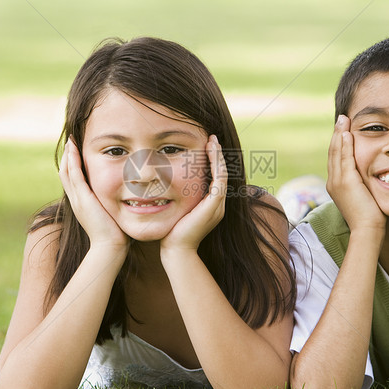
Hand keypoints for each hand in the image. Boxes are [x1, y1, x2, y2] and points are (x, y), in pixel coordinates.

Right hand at [59, 138, 128, 252]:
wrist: (110, 246)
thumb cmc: (115, 233)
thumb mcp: (111, 213)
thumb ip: (112, 203)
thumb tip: (125, 197)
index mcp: (82, 202)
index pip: (72, 179)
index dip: (72, 165)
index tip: (76, 151)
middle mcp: (76, 200)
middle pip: (65, 173)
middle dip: (67, 157)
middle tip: (70, 142)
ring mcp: (78, 199)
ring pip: (67, 172)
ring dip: (68, 156)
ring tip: (70, 142)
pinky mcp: (83, 199)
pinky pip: (75, 176)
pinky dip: (73, 163)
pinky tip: (73, 151)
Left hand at [160, 135, 226, 252]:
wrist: (176, 250)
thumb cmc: (172, 232)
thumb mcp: (177, 210)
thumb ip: (178, 198)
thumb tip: (165, 185)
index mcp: (211, 205)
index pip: (216, 178)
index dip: (213, 162)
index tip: (206, 147)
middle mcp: (218, 204)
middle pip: (222, 173)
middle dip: (218, 155)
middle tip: (212, 139)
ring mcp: (218, 205)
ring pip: (223, 174)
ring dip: (218, 156)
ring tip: (212, 141)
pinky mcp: (214, 205)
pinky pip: (220, 179)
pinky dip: (216, 164)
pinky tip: (211, 152)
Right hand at [328, 115, 385, 233]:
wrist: (367, 230)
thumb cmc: (371, 218)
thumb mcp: (364, 197)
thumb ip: (363, 185)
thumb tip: (369, 179)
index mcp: (336, 185)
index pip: (336, 158)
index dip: (339, 142)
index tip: (344, 129)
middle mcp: (333, 181)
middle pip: (333, 152)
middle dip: (337, 134)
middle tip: (341, 119)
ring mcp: (337, 181)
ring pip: (336, 152)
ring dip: (339, 134)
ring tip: (343, 120)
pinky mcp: (345, 181)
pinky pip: (344, 158)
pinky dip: (345, 144)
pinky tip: (347, 133)